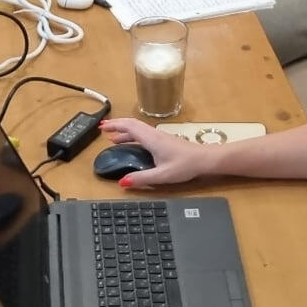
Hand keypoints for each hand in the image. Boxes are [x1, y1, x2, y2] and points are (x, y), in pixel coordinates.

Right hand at [98, 118, 213, 187]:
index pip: (128, 126)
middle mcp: (154, 134)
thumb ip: (141, 178)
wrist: (204, 159)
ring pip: (138, 128)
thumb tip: (122, 182)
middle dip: (116, 125)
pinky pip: (143, 133)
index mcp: (151, 139)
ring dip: (124, 130)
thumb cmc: (185, 165)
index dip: (114, 125)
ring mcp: (159, 136)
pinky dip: (133, 135)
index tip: (101, 127)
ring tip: (113, 138)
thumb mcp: (162, 176)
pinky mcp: (163, 140)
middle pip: (132, 124)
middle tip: (103, 129)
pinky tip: (132, 144)